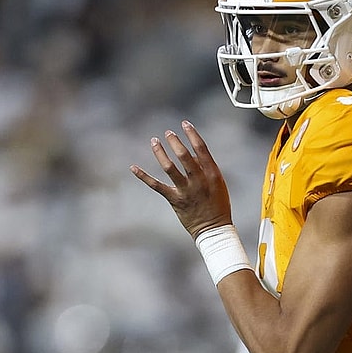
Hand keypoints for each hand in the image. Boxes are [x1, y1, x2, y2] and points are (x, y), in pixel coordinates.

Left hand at [130, 120, 232, 239]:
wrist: (213, 229)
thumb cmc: (218, 204)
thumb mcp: (218, 183)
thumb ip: (205, 167)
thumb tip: (190, 152)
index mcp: (212, 174)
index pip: (201, 149)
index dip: (192, 134)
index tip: (185, 123)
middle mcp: (199, 180)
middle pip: (184, 156)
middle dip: (175, 141)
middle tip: (168, 132)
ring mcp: (186, 190)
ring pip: (170, 168)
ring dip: (160, 153)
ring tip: (154, 141)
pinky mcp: (174, 200)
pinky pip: (156, 186)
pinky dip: (144, 176)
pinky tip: (133, 167)